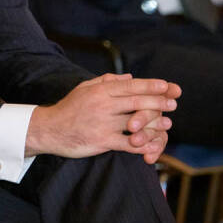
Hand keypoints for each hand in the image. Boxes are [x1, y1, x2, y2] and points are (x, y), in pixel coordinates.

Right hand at [25, 74, 180, 163]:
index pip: (130, 86)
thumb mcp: (84, 88)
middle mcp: (102, 105)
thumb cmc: (69, 108)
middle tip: (173, 103)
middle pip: (137, 101)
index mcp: (100, 91)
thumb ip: (106, 81)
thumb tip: (129, 77)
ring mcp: (103, 123)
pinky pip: (127, 143)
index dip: (150, 85)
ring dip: (155, 124)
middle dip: (158, 102)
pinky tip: (153, 146)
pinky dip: (142, 145)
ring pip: (135, 122)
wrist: (49, 129)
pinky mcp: (101, 141)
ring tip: (167, 123)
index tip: (167, 85)